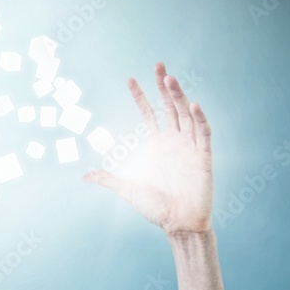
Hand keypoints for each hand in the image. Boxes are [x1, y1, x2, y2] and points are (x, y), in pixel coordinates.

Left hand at [84, 63, 212, 233]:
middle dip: (164, 86)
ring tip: (170, 79)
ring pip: (185, 114)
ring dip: (179, 96)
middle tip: (158, 65)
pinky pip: (203, 133)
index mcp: (157, 144)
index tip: (130, 79)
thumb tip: (85, 177)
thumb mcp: (127, 189)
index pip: (149, 113)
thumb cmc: (155, 208)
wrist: (177, 224)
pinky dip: (199, 119)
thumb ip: (108, 179)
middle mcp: (174, 141)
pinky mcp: (204, 157)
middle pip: (170, 106)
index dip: (141, 96)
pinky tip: (192, 104)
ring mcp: (190, 147)